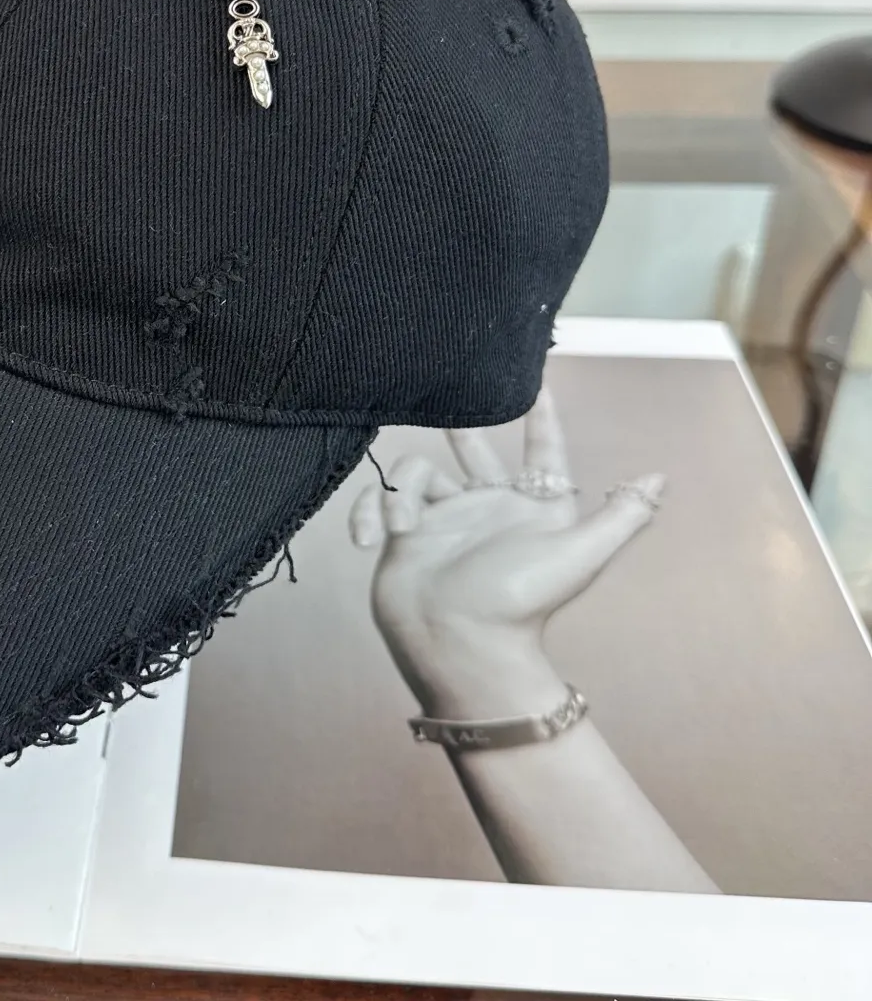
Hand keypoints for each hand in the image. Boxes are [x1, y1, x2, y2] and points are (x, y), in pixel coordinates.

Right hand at [350, 390, 662, 718]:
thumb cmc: (521, 602)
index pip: (543, 453)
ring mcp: (444, 522)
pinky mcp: (404, 536)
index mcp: (531, 509)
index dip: (542, 418)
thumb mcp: (579, 554)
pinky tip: (369, 539)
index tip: (536, 382)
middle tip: (445, 399)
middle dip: (462, 425)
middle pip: (476, 451)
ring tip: (400, 528)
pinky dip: (370, 513)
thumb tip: (660, 476)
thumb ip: (622, 515)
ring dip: (403, 491)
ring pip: (418, 474)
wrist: (458, 647)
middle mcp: (487, 510)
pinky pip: (381, 502)